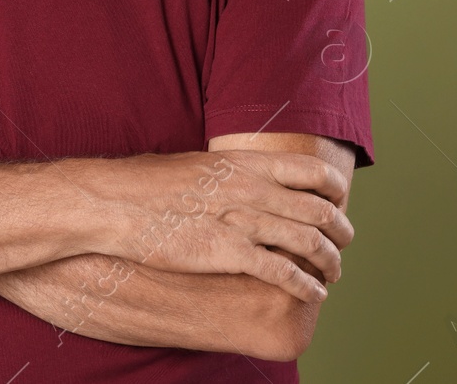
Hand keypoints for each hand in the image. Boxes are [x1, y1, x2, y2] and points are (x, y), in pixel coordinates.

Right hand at [88, 149, 354, 303]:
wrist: (113, 203)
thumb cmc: (145, 185)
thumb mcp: (195, 166)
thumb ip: (228, 173)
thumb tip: (242, 179)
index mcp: (245, 163)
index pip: (314, 172)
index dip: (336, 192)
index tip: (338, 205)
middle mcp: (251, 188)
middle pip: (321, 211)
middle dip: (341, 232)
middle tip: (342, 244)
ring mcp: (242, 220)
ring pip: (310, 244)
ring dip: (330, 262)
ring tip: (332, 274)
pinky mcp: (229, 253)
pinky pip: (283, 272)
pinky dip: (306, 285)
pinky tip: (312, 293)